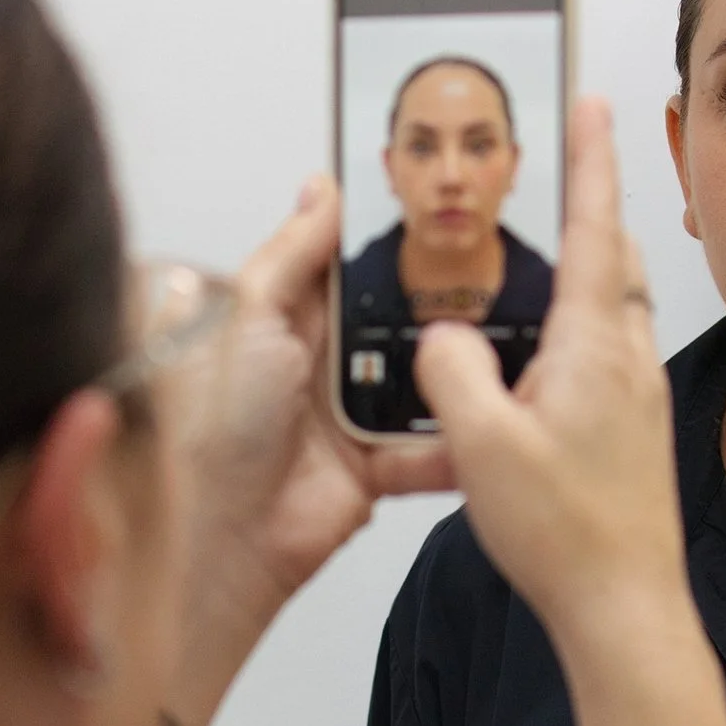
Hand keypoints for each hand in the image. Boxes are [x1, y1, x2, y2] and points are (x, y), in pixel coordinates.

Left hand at [166, 179, 451, 715]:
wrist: (222, 537)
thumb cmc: (212, 427)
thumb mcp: (248, 317)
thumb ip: (290, 252)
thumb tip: (321, 187)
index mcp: (278, 317)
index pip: (339, 260)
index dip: (380, 233)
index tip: (435, 202)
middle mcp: (314, 360)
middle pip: (388, 313)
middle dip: (435, 295)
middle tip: (495, 259)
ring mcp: (347, 412)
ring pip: (418, 374)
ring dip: (453, 364)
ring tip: (513, 330)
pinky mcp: (374, 464)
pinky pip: (427, 444)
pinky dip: (455, 439)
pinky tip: (494, 415)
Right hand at [411, 99, 694, 664]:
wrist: (627, 609)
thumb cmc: (568, 534)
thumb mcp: (483, 447)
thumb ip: (451, 374)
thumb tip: (443, 338)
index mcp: (590, 346)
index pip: (591, 226)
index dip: (590, 158)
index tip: (593, 102)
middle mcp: (624, 360)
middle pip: (610, 259)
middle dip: (589, 207)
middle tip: (568, 168)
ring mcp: (634, 397)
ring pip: (610, 310)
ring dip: (583, 274)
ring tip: (539, 264)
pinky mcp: (631, 433)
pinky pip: (604, 357)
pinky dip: (576, 333)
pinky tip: (543, 364)